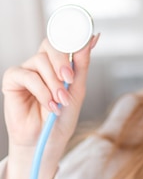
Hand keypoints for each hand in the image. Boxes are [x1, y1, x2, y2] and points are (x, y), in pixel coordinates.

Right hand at [1, 35, 98, 178]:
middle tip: (69, 78)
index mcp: (57, 63)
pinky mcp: (12, 81)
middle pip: (50, 45)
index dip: (73, 38)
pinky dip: (41, 90)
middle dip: (62, 60)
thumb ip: (82, 64)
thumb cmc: (62, 117)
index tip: (88, 37)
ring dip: (53, 82)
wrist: (47, 141)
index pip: (63, 41)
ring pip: (40, 61)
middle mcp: (41, 64)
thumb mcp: (77, 89)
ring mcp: (26, 71)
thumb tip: (92, 38)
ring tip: (60, 101)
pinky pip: (27, 76)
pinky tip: (48, 104)